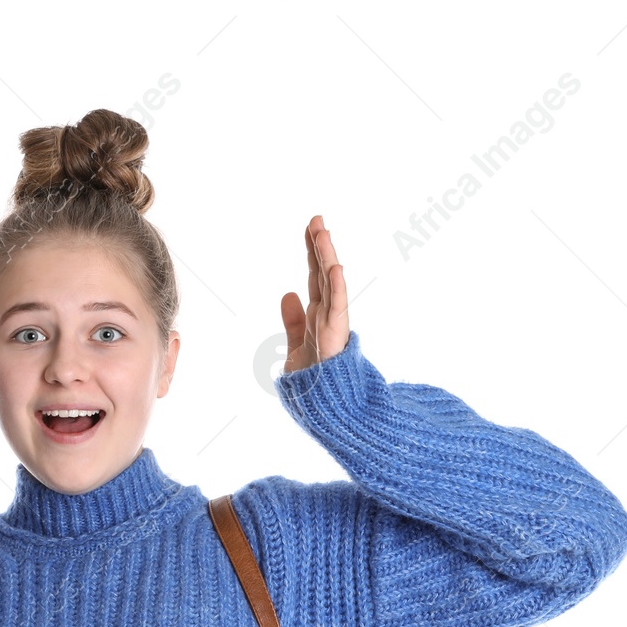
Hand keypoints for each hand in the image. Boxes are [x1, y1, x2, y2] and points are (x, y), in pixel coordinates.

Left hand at [279, 214, 349, 373]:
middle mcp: (327, 314)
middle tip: (316, 219)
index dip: (312, 252)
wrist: (326, 407)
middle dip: (320, 247)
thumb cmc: (314, 380)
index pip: (315, 276)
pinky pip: (338, 308)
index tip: (310, 227)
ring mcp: (333, 324)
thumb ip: (293, 321)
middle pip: (323, 274)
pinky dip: (337, 288)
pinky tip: (335, 267)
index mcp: (318, 315)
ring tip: (323, 233)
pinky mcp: (336, 336)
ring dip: (327, 258)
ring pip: (330, 285)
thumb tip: (288, 294)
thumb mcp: (295, 345)